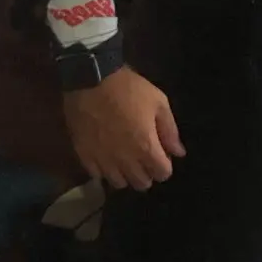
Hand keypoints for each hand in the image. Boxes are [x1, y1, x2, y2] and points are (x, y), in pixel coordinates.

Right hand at [64, 66, 184, 191]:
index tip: (161, 154)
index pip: (163, 174)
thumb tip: (178, 153)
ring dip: (125, 175)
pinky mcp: (83, 155)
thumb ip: (170, 130)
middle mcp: (125, 160)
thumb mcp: (158, 102)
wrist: (90, 77)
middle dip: (147, 173)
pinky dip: (103, 170)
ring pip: (119, 183)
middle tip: (144, 157)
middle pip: (141, 183)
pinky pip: (96, 175)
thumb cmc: (128, 88)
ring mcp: (103, 160)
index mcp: (146, 147)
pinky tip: (106, 156)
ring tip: (124, 160)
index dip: (165, 165)